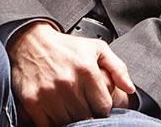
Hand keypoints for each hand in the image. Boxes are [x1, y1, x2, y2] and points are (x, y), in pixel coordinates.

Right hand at [8, 21, 135, 125]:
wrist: (30, 42)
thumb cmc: (65, 47)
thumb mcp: (97, 48)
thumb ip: (117, 67)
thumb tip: (130, 88)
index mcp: (86, 70)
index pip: (104, 107)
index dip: (103, 108)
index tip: (97, 104)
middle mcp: (68, 83)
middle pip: (87, 117)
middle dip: (88, 114)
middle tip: (84, 107)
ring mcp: (49, 94)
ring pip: (69, 123)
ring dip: (72, 120)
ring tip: (71, 108)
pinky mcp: (33, 101)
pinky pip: (48, 125)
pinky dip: (54, 123)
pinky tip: (57, 113)